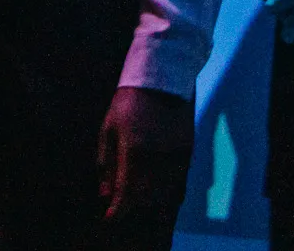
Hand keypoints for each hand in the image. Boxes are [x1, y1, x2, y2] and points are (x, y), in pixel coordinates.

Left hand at [96, 85, 193, 223]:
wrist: (162, 76)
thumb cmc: (128, 102)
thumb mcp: (108, 129)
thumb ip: (106, 164)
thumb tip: (105, 195)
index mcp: (134, 150)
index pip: (126, 194)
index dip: (117, 211)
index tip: (109, 218)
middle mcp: (157, 156)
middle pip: (146, 200)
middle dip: (133, 208)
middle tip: (123, 206)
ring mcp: (175, 154)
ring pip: (165, 196)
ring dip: (151, 205)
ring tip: (140, 202)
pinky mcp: (188, 150)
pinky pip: (181, 184)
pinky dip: (170, 196)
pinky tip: (161, 197)